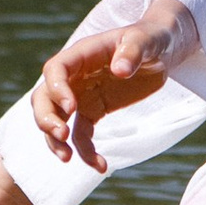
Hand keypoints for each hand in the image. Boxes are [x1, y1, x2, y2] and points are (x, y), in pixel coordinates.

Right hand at [33, 0, 199, 172]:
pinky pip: (81, 135)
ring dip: (56, 141)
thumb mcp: (145, 40)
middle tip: (62, 136)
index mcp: (82, 54)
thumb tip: (120, 71)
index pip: (56, 70)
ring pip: (56, 120)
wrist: (161, 49)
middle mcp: (75, 76)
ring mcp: (81, 95)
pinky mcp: (92, 111)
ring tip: (68, 159)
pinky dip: (86, 152)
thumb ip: (133, 52)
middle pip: (45, 98)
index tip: (71, 108)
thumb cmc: (150, 38)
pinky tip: (101, 166)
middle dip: (47, 119)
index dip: (57, 89)